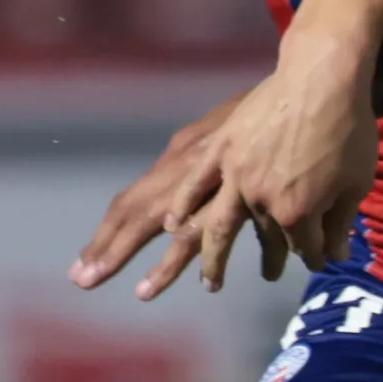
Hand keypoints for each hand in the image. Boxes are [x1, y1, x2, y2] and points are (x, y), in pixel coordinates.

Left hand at [70, 96, 247, 299]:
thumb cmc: (267, 110)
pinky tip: (177, 286)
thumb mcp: (223, 132)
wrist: (301, 94)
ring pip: (155, 225)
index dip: (108, 229)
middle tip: (81, 278)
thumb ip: (204, 157)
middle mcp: (178, 169)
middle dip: (105, 247)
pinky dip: (177, 263)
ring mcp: (201, 183)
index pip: (131, 198)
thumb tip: (194, 183)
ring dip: (129, 255)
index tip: (88, 257)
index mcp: (177, 156)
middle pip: (130, 212)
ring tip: (116, 287)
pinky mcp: (231, 198)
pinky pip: (200, 235)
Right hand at [184, 50, 379, 283]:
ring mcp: (235, 177)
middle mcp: (261, 203)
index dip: (315, 255)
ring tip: (210, 281)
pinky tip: (172, 226)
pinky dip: (182, 207)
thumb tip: (336, 255)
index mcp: (297, 213)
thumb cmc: (348, 129)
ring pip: (217, 226)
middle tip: (271, 276)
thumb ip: (342, 223)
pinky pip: (195, 184)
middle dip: (271, 262)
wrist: (321, 77)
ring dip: (213, 258)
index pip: (306, 247)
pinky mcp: (220, 150)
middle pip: (265, 241)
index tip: (320, 259)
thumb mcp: (357, 182)